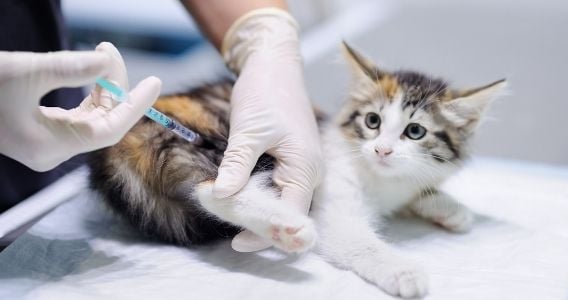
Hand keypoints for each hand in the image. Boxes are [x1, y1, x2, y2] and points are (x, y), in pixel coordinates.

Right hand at [0, 42, 160, 170]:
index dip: (136, 105)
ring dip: (101, 87)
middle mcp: (52, 151)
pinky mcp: (40, 131)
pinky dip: (88, 93)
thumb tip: (105, 62)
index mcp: (51, 146)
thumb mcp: (25, 71)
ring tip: (102, 52)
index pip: (111, 130)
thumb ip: (70, 67)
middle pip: (102, 121)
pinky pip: (77, 115)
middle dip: (114, 86)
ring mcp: (46, 143)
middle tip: (110, 50)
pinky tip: (92, 71)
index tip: (155, 83)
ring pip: (91, 117)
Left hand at [217, 9, 322, 250]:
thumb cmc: (266, 93)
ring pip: (283, 204)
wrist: (274, 65)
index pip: (290, 217)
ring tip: (229, 215)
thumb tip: (220, 197)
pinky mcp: (291, 163)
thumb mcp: (248, 131)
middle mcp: (309, 173)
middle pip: (288, 215)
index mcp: (306, 168)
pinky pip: (278, 190)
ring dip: (258, 213)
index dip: (266, 233)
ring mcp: (302, 169)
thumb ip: (236, 166)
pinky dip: (259, 197)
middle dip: (261, 227)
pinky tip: (238, 199)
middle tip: (228, 230)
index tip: (236, 241)